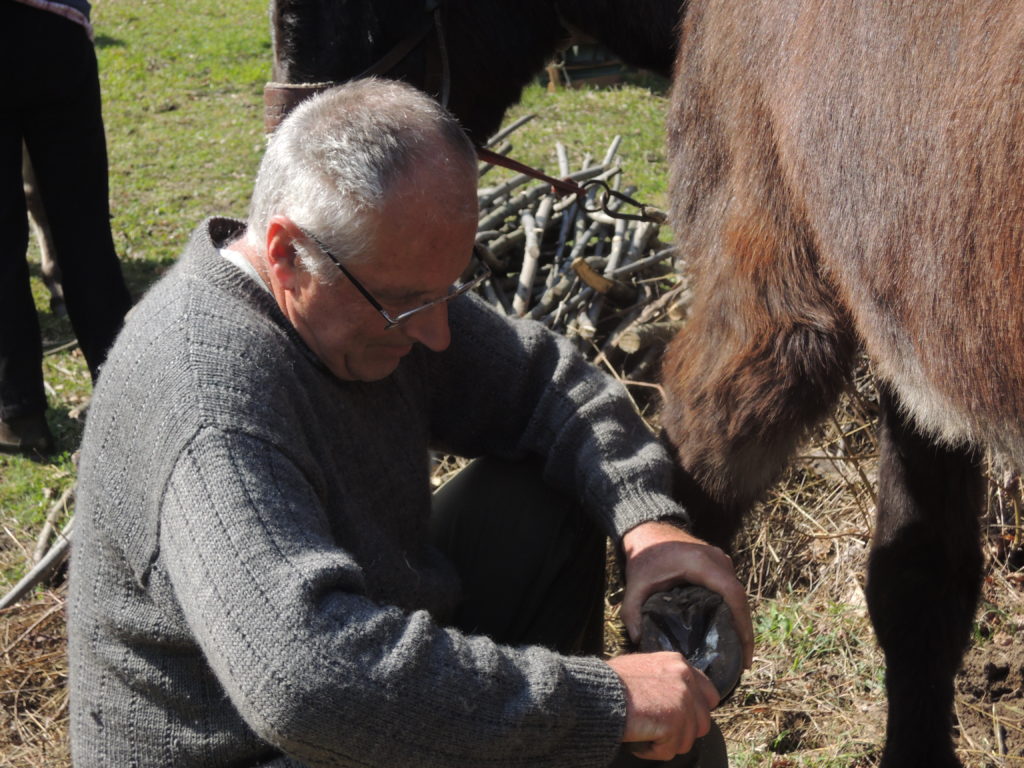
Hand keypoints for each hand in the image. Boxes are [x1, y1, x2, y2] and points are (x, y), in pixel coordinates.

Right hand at [607, 651, 719, 759]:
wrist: (598, 692)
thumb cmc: (611, 683)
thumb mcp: (644, 669)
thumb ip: (666, 680)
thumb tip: (676, 701)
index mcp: (678, 663)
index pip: (709, 695)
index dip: (695, 712)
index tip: (678, 720)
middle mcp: (686, 678)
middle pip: (702, 723)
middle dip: (681, 732)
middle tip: (657, 731)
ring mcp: (684, 700)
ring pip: (687, 740)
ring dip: (665, 743)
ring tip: (643, 733)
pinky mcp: (676, 721)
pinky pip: (670, 751)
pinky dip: (652, 751)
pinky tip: (638, 739)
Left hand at [620, 521, 753, 667]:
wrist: (648, 529)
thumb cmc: (644, 555)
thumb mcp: (635, 583)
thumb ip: (632, 611)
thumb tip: (638, 639)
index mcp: (702, 563)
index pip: (733, 594)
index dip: (742, 624)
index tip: (744, 651)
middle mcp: (718, 560)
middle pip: (740, 598)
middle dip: (745, 630)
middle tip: (742, 661)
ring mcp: (721, 560)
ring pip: (738, 594)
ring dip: (741, 620)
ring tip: (738, 652)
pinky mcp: (719, 564)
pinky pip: (731, 589)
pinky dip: (734, 610)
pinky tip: (728, 631)